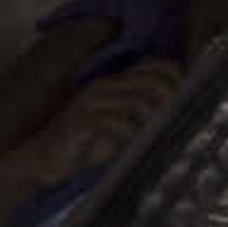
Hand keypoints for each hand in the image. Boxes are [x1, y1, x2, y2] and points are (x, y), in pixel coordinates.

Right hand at [15, 58, 180, 189]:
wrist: (41, 161)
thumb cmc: (85, 146)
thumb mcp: (119, 127)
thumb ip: (142, 116)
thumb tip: (178, 116)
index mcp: (113, 83)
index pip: (156, 65)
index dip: (177, 78)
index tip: (186, 100)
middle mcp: (103, 86)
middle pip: (153, 80)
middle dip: (171, 100)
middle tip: (176, 121)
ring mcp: (90, 102)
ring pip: (138, 100)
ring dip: (153, 120)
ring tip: (156, 135)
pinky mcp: (80, 121)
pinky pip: (115, 121)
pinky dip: (130, 133)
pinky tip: (132, 144)